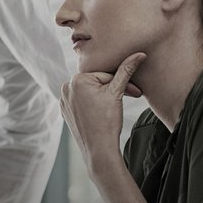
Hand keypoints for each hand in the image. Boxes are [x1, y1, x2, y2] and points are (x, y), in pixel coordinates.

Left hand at [60, 52, 144, 175]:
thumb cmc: (108, 121)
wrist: (98, 148)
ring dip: (105, 96)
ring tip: (114, 108)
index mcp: (76, 79)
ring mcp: (64, 100)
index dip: (123, 84)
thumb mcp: (118, 92)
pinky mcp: (65, 111)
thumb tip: (139, 54)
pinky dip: (94, 105)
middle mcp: (66, 87)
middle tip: (132, 98)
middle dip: (114, 90)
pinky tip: (102, 113)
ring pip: (90, 92)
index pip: (106, 75)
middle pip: (97, 83)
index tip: (135, 93)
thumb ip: (126, 70)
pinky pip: (83, 102)